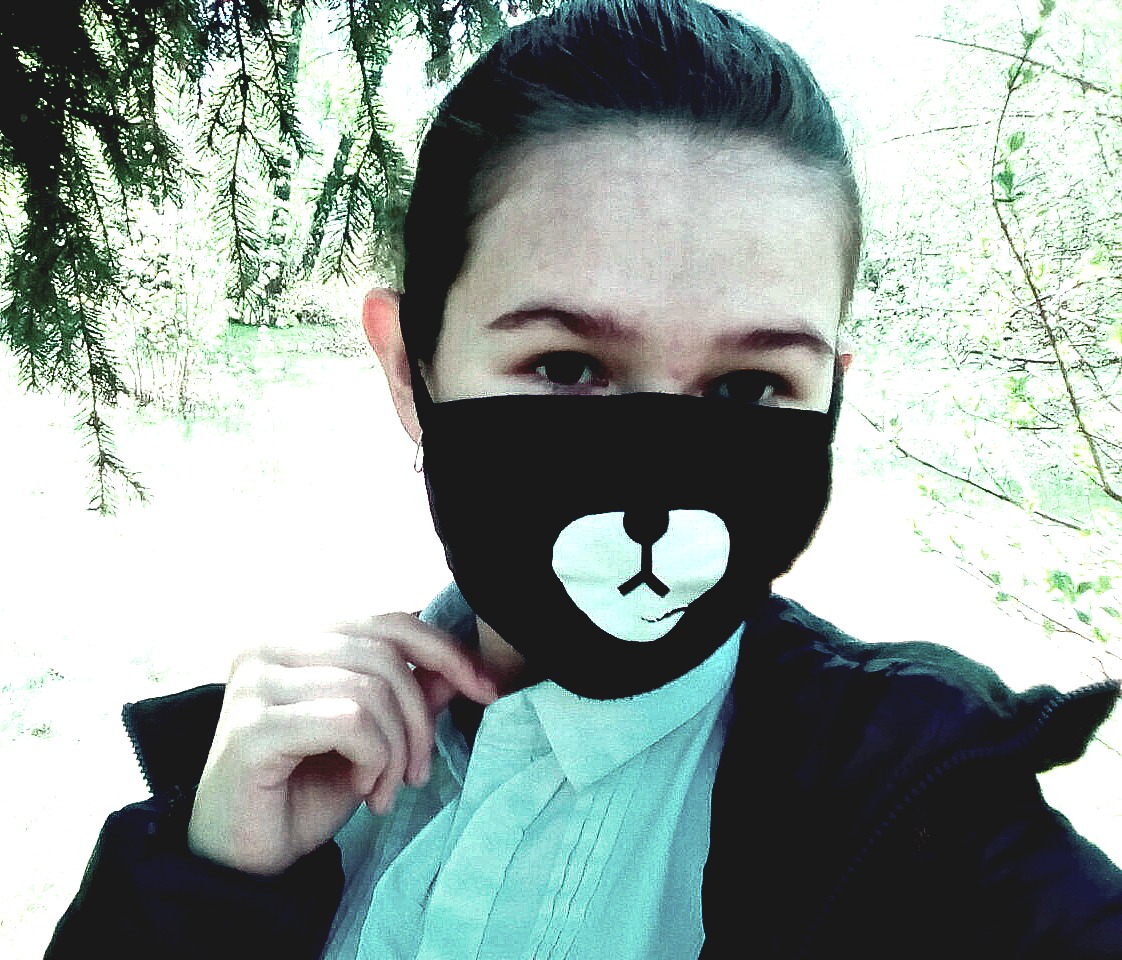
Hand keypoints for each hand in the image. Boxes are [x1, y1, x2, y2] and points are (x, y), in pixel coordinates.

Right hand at [186, 612, 496, 875]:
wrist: (246, 857)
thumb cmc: (305, 789)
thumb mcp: (374, 736)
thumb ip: (411, 692)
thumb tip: (463, 666)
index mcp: (296, 635)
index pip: (388, 621)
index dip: (445, 651)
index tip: (486, 690)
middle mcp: (268, 646)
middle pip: (384, 655)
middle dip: (419, 718)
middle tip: (417, 772)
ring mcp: (254, 683)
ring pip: (370, 690)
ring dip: (395, 749)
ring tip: (385, 788)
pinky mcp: (252, 727)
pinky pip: (348, 722)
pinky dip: (373, 759)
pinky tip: (360, 788)